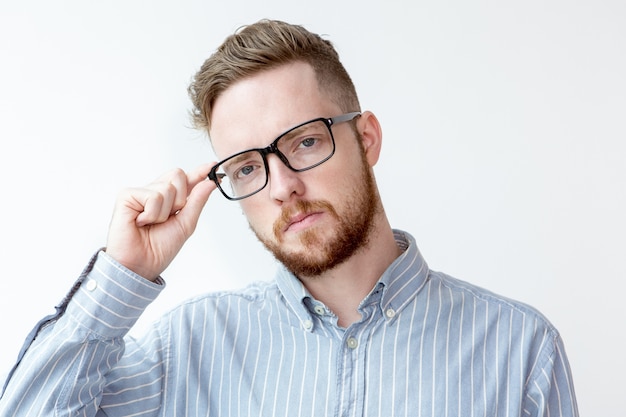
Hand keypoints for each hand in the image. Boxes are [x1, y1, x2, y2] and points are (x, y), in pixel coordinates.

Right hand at [105, 164, 216, 280]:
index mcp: (169, 200)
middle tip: (168, 218)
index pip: (186, 180)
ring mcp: (140, 193)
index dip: (199, 172)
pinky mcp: (127, 196)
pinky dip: (152, 213)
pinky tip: (141, 222)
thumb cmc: (159, 249)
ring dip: (165, 212)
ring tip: (152, 224)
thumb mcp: (186, 224)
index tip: (213, 166)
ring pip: (167, 187)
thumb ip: (197, 201)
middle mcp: (154, 193)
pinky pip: (153, 196)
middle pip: (177, 175)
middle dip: (180, 199)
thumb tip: (210, 183)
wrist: (140, 265)